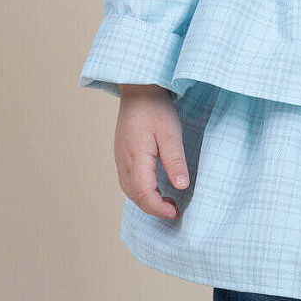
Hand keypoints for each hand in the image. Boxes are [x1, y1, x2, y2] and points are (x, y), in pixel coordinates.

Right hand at [114, 84, 189, 218]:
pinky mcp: (122, 152)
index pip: (144, 194)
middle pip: (134, 195)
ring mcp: (120, 157)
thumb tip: (180, 187)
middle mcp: (123, 161)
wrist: (138, 87)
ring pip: (129, 189)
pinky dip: (140, 189)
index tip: (176, 213)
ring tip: (166, 201)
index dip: (159, 208)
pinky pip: (128, 179)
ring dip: (146, 200)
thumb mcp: (171, 133)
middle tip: (174, 210)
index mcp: (135, 158)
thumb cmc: (155, 107)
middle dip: (153, 208)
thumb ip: (174, 161)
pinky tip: (153, 186)